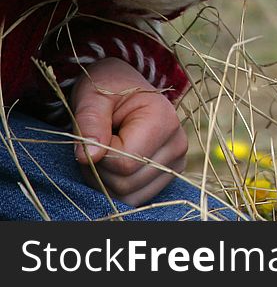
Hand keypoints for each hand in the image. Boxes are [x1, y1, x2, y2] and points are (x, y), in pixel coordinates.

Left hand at [70, 57, 188, 205]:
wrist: (126, 88)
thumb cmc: (109, 89)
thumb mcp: (94, 97)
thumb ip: (90, 123)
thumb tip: (88, 156)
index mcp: (165, 122)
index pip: (125, 164)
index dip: (98, 155)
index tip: (95, 134)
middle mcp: (178, 145)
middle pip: (127, 183)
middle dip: (99, 170)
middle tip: (94, 144)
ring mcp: (176, 163)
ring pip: (130, 196)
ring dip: (105, 181)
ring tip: (103, 152)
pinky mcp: (169, 175)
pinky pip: (136, 198)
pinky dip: (116, 188)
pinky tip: (113, 165)